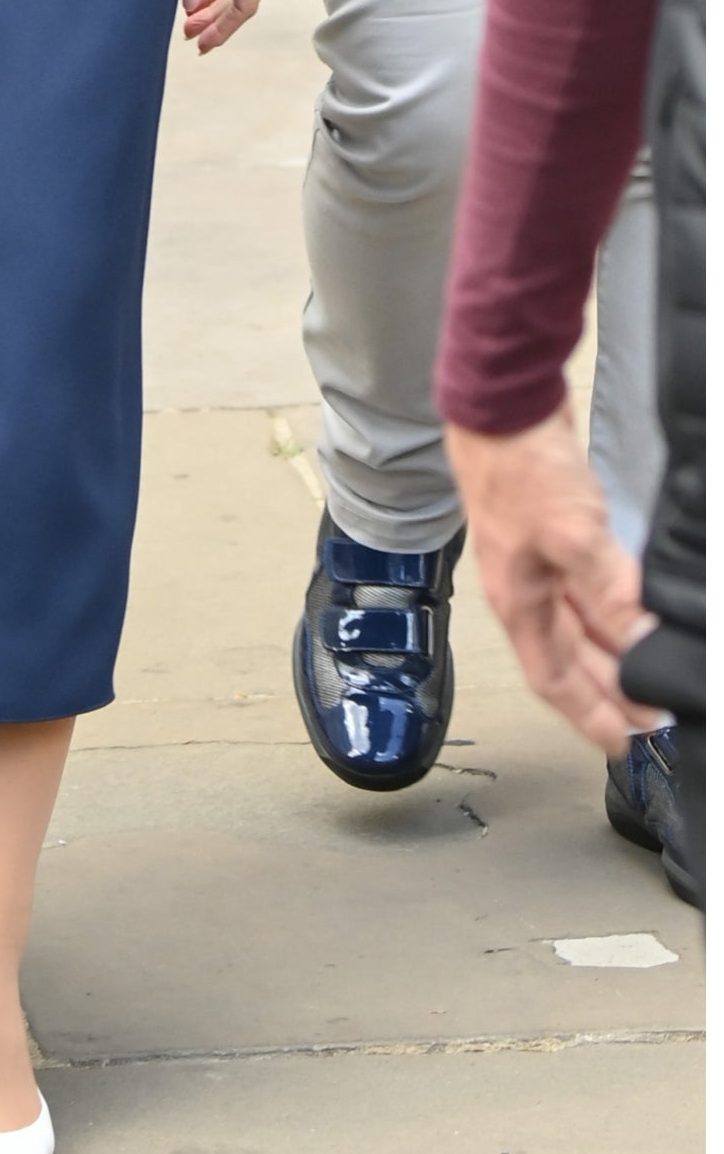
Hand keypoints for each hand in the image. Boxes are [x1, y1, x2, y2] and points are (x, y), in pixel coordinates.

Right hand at [445, 414, 665, 751]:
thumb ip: (610, 595)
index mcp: (516, 600)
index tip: (623, 746)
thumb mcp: (573, 538)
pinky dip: (614, 615)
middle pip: (569, 659)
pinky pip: (588, 594)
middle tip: (652, 722)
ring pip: (580, 628)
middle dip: (608, 694)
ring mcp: (539, 563)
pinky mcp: (556, 536)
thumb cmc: (518, 468)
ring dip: (614, 656)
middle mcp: (525, 589)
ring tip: (649, 678)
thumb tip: (642, 646)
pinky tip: (636, 616)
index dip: (587, 717)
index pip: (553, 679)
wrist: (503, 407)